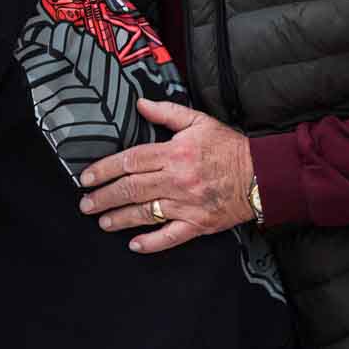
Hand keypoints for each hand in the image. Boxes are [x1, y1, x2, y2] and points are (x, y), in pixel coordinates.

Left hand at [77, 97, 254, 252]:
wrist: (262, 174)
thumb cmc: (229, 148)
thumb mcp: (198, 122)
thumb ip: (167, 113)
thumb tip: (141, 104)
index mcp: (175, 153)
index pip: (130, 161)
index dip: (104, 170)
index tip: (87, 178)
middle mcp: (177, 179)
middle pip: (131, 188)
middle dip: (104, 197)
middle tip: (86, 204)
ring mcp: (187, 204)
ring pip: (145, 213)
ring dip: (120, 218)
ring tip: (103, 221)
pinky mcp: (198, 223)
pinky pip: (171, 236)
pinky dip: (152, 242)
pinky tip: (135, 244)